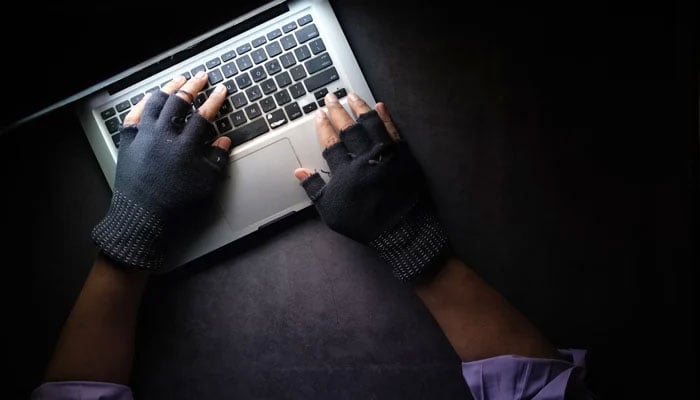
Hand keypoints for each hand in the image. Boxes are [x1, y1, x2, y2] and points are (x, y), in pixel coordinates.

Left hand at [92, 72, 231, 269]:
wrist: (142, 217)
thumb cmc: (176, 204)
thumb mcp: (205, 185)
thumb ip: (216, 160)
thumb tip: (223, 142)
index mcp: (185, 146)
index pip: (204, 115)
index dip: (214, 100)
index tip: (221, 90)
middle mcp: (163, 136)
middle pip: (179, 102)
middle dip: (193, 86)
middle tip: (201, 77)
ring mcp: (143, 136)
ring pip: (155, 102)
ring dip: (168, 89)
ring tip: (178, 81)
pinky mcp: (128, 141)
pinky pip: (135, 114)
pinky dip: (144, 103)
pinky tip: (151, 98)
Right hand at [295, 92, 449, 281]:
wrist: (400, 231)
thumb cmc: (363, 223)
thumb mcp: (331, 211)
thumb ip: (314, 189)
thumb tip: (299, 171)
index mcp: (345, 172)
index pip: (330, 142)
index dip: (323, 127)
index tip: (318, 114)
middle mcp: (365, 159)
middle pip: (348, 129)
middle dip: (337, 111)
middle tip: (330, 97)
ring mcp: (386, 155)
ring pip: (370, 124)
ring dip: (359, 107)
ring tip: (351, 95)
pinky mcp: (404, 156)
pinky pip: (394, 131)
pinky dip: (386, 117)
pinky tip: (380, 106)